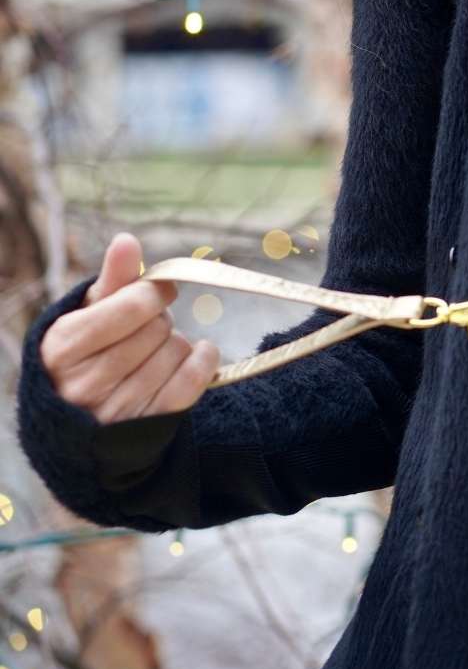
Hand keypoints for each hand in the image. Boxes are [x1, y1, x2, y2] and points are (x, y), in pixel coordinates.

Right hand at [40, 232, 220, 423]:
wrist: (82, 418)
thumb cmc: (89, 351)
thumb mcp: (90, 313)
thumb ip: (113, 278)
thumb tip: (126, 241)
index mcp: (63, 346)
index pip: (133, 305)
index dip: (154, 292)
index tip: (156, 291)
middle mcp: (83, 383)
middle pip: (158, 328)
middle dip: (159, 320)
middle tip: (145, 329)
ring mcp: (114, 409)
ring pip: (177, 350)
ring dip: (176, 343)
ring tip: (153, 352)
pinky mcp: (146, 427)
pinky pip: (194, 380)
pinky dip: (204, 360)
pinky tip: (197, 354)